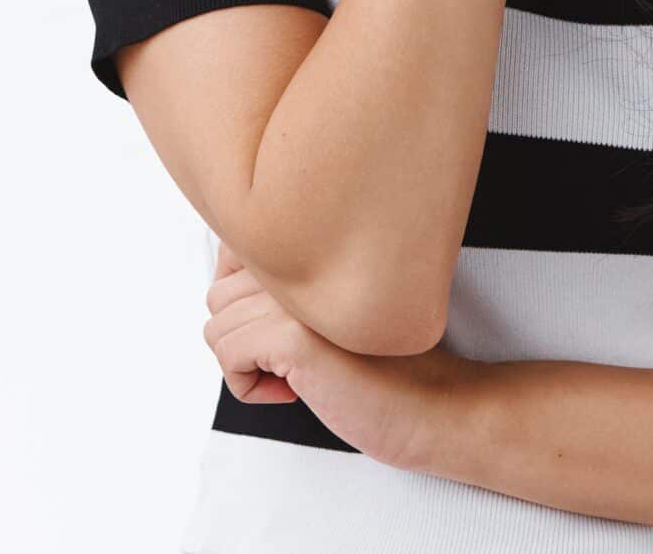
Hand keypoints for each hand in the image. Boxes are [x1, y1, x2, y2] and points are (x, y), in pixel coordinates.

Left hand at [204, 236, 481, 475]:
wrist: (434, 404)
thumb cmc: (381, 364)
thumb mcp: (325, 310)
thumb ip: (282, 284)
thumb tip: (222, 284)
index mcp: (309, 248)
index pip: (229, 255)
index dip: (244, 305)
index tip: (281, 332)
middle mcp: (300, 262)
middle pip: (218, 298)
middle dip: (245, 340)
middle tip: (294, 360)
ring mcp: (295, 298)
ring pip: (218, 330)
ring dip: (248, 366)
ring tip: (298, 375)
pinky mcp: (294, 338)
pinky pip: (228, 357)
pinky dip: (249, 387)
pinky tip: (295, 391)